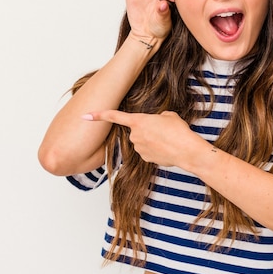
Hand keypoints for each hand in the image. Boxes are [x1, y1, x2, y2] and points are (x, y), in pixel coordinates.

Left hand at [82, 110, 204, 166]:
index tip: (85, 115)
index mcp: (138, 121)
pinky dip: (156, 150)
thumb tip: (155, 125)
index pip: (114, 116)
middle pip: (136, 130)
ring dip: (152, 140)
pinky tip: (167, 149)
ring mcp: (139, 148)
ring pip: (142, 141)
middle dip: (147, 130)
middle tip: (163, 130)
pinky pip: (148, 151)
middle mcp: (135, 135)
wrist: (186, 150)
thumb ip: (156, 118)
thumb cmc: (178, 131)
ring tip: (167, 140)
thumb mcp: (168, 116)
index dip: (99, 115)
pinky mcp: (145, 158)